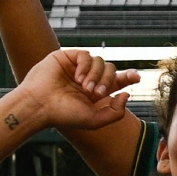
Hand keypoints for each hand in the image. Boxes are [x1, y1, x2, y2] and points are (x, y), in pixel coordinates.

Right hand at [16, 48, 139, 131]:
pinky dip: (85, 66)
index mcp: (95, 92)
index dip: (127, 77)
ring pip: (100, 62)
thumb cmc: (63, 115)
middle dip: (108, 81)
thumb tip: (126, 94)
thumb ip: (115, 112)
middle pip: (111, 70)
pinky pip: (86, 55)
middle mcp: (87, 78)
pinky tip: (77, 78)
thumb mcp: (94, 120)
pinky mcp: (67, 57)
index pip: (116, 81)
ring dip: (96, 75)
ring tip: (84, 88)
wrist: (40, 105)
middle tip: (96, 94)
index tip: (137, 77)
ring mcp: (77, 67)